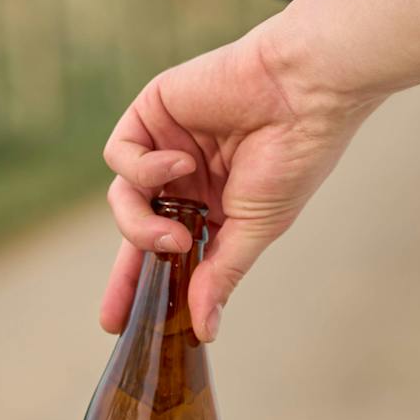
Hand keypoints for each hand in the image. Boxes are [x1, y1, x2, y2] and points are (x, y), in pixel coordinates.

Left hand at [99, 19, 374, 341]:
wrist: (303, 91)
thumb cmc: (294, 156)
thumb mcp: (256, 228)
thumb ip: (221, 274)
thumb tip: (205, 328)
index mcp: (215, 205)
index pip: (171, 252)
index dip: (146, 287)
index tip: (125, 328)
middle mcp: (187, 178)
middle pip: (137, 229)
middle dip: (125, 272)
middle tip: (116, 313)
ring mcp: (167, 146)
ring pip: (125, 198)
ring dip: (140, 225)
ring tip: (175, 235)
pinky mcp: (152, 112)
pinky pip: (121, 154)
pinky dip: (144, 168)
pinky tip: (180, 163)